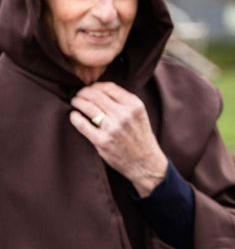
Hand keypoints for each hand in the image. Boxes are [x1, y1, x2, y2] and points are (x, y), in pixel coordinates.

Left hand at [69, 81, 167, 196]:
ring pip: (88, 106)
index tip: (90, 88)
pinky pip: (82, 124)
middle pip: (96, 95)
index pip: (109, 87)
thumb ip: (124, 102)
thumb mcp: (139, 114)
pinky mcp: (102, 141)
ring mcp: (112, 128)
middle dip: (84, 92)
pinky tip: (74, 116)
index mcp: (135, 105)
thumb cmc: (140, 136)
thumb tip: (99, 90)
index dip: (96, 86)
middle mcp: (124, 114)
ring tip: (75, 102)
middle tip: (79, 94)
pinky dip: (75, 117)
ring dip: (78, 102)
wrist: (145, 162)